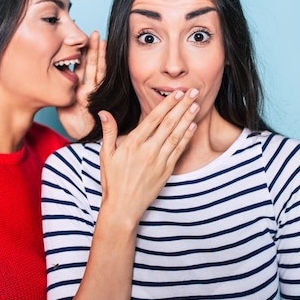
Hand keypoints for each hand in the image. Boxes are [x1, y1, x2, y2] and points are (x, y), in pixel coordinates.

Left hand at [57, 30, 105, 138]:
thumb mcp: (62, 106)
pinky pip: (100, 79)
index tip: (78, 39)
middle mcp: (87, 87)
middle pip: (90, 63)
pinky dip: (104, 66)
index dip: (79, 53)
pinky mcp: (96, 96)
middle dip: (91, 48)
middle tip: (93, 33)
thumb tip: (48, 82)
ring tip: (100, 39)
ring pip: (96, 68)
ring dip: (98, 53)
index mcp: (77, 87)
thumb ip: (60, 94)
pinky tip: (106, 56)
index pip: (79, 67)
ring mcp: (92, 91)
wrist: (83, 138)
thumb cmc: (75, 125)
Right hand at [97, 89, 199, 225]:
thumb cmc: (113, 181)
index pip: (154, 118)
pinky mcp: (166, 171)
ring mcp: (159, 161)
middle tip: (192, 92)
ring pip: (176, 135)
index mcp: (133, 143)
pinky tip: (193, 127)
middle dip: (182, 106)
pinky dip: (187, 138)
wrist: (123, 207)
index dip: (167, 104)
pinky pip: (179, 151)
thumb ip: (108, 131)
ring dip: (187, 119)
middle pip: (169, 123)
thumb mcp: (106, 155)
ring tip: (196, 105)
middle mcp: (148, 150)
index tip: (176, 93)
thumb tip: (104, 112)